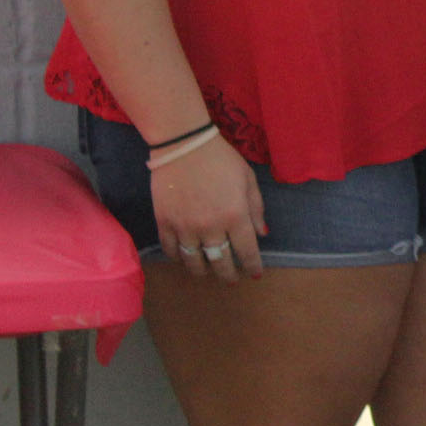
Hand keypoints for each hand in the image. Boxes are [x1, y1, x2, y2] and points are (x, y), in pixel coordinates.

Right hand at [150, 133, 267, 282]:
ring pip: (193, 262)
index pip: (246, 251)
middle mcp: (210, 227)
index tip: (255, 275)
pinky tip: (185, 258)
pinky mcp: (164, 223)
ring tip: (207, 273)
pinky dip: (178, 258)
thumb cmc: (222, 160)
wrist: (184, 146)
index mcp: (235, 216)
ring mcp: (185, 227)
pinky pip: (171, 250)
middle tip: (231, 280)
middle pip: (220, 262)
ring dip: (202, 271)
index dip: (252, 266)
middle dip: (227, 275)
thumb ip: (256, 209)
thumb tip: (262, 234)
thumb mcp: (248, 179)